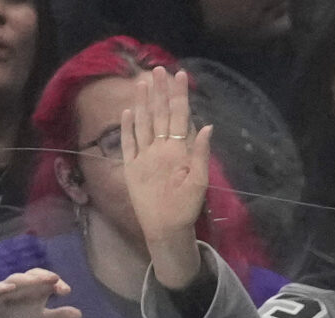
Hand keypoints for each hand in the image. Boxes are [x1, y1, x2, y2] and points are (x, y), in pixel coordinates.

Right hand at [0, 267, 80, 317]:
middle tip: (54, 279)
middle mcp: (20, 285)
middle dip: (42, 277)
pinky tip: (9, 288)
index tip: (66, 291)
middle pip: (31, 276)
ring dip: (25, 280)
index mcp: (34, 288)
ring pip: (14, 281)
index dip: (56, 282)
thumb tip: (79, 314)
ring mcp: (4, 289)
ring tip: (34, 282)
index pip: (46, 279)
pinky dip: (1, 288)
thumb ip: (59, 316)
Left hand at [122, 64, 213, 291]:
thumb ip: (201, 153)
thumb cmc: (185, 208)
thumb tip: (207, 126)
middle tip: (158, 69)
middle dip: (160, 91)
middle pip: (159, 114)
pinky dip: (127, 126)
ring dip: (142, 101)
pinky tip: (127, 110)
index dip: (179, 95)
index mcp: (177, 152)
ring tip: (142, 82)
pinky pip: (127, 142)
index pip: (178, 116)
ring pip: (141, 123)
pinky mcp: (130, 167)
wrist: (164, 231)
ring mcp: (141, 157)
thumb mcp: (200, 183)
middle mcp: (157, 150)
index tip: (180, 75)